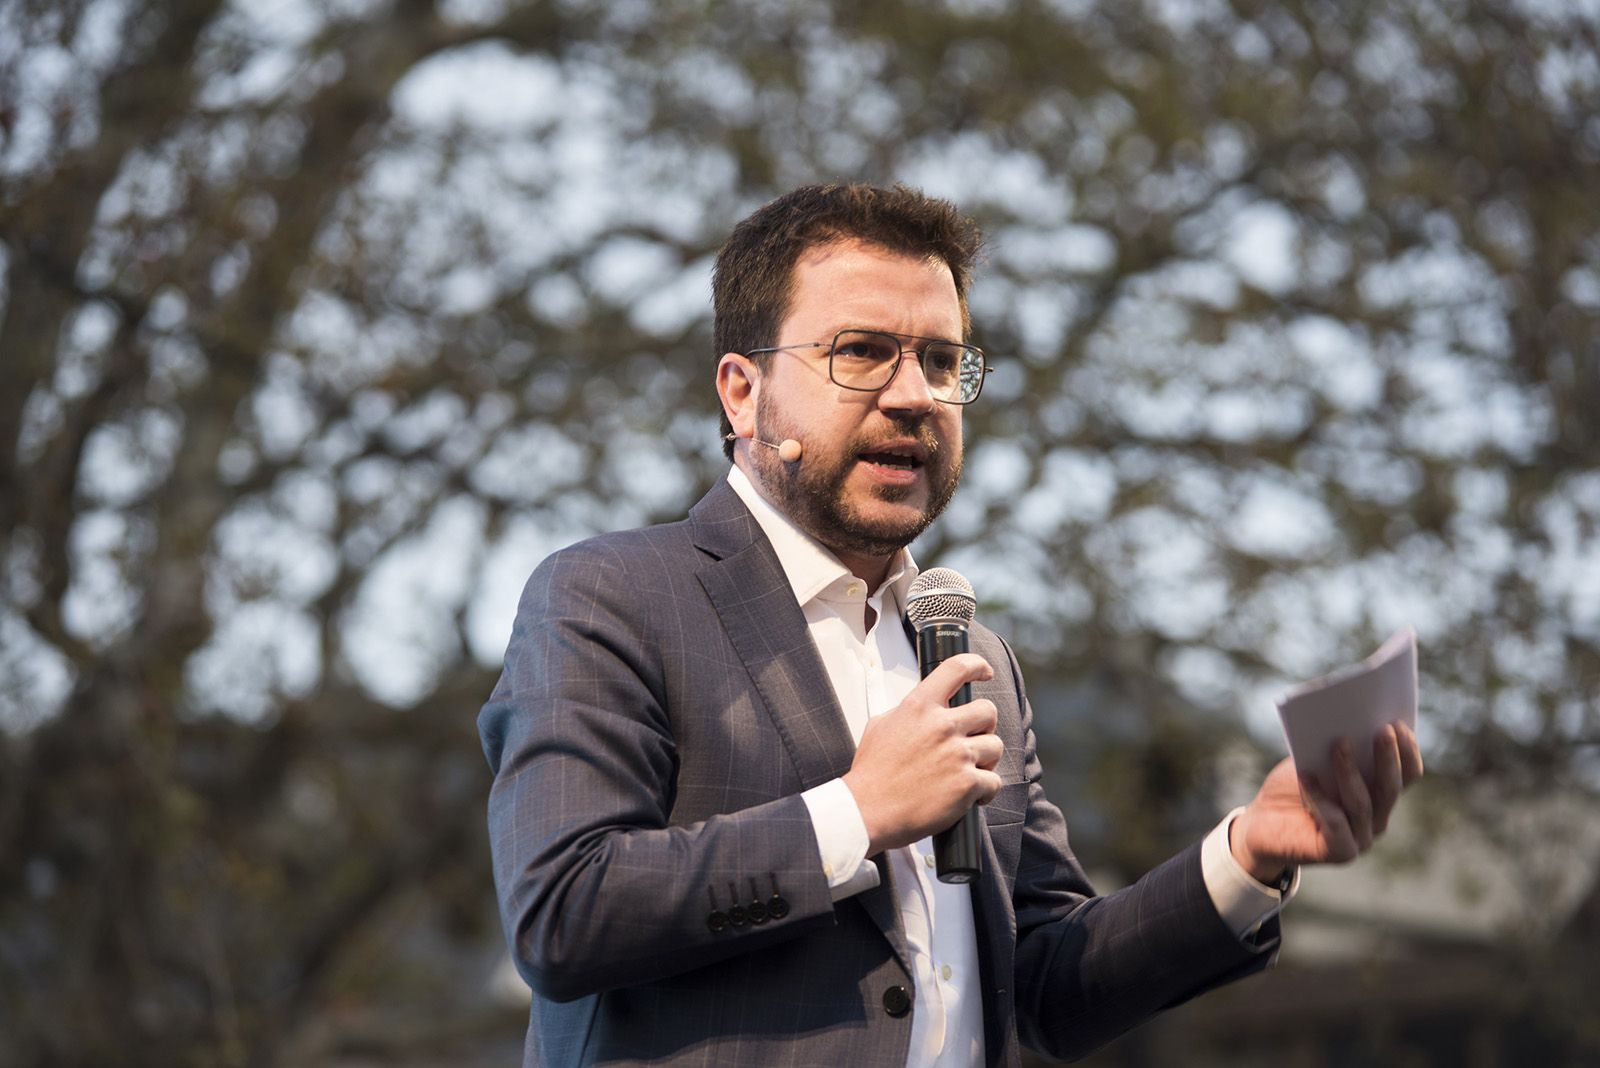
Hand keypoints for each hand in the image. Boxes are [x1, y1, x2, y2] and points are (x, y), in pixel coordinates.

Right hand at [842, 653, 1003, 854]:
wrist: (867, 811)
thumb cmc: (872, 774)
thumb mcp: (880, 726)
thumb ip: (907, 712)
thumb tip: (922, 709)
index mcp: (919, 706)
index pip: (957, 668)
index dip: (977, 665)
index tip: (984, 671)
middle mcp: (942, 726)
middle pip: (988, 710)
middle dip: (985, 726)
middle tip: (974, 740)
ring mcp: (957, 754)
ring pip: (996, 746)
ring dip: (986, 760)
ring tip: (968, 771)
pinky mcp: (967, 783)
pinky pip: (994, 781)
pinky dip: (986, 791)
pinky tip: (971, 796)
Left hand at [1231, 720, 1423, 883]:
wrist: (1263, 822)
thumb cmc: (1296, 786)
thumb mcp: (1318, 759)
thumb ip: (1339, 746)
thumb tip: (1348, 717)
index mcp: (1380, 794)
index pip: (1408, 774)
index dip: (1407, 750)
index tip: (1398, 723)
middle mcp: (1377, 819)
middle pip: (1391, 788)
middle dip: (1388, 758)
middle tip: (1381, 730)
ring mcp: (1361, 839)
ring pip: (1362, 803)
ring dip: (1350, 771)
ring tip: (1339, 743)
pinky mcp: (1340, 852)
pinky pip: (1335, 822)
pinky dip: (1319, 797)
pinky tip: (1306, 777)